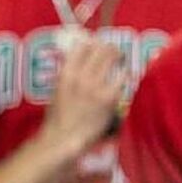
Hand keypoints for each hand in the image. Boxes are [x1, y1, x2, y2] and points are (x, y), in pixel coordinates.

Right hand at [39, 38, 125, 157]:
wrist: (63, 138)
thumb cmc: (57, 118)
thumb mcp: (56, 90)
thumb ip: (67, 74)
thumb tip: (77, 62)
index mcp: (66, 73)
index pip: (83, 46)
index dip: (92, 44)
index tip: (97, 46)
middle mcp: (81, 75)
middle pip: (101, 49)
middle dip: (110, 48)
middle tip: (114, 52)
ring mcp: (96, 86)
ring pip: (114, 59)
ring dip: (119, 58)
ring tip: (121, 62)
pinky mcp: (110, 97)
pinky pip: (123, 78)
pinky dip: (125, 76)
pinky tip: (124, 79)